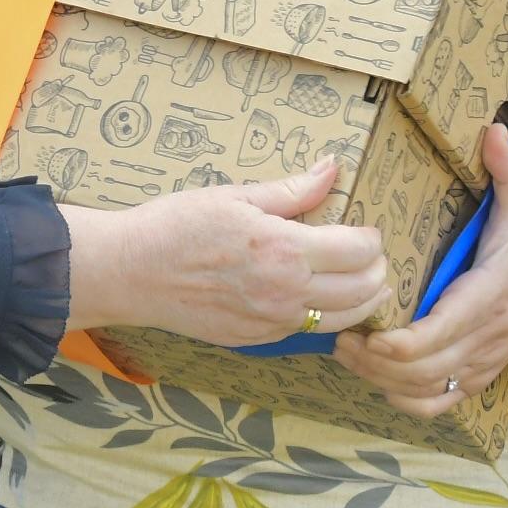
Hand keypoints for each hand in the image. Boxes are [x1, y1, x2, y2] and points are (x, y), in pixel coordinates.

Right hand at [58, 156, 390, 348]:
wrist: (130, 273)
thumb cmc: (175, 226)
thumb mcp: (234, 195)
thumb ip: (291, 190)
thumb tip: (332, 168)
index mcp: (285, 250)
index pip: (360, 250)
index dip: (372, 238)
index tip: (366, 228)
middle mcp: (286, 293)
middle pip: (363, 289)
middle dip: (377, 269)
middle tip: (370, 254)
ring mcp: (273, 322)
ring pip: (344, 320)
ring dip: (361, 300)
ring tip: (362, 281)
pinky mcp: (257, 340)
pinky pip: (308, 332)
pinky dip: (326, 318)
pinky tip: (319, 300)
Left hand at [332, 123, 507, 418]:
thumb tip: (494, 129)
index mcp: (488, 296)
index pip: (441, 333)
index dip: (400, 343)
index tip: (366, 332)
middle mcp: (484, 337)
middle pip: (424, 369)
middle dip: (376, 362)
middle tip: (339, 336)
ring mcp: (480, 364)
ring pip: (427, 391)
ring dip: (382, 381)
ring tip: (347, 354)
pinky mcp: (476, 380)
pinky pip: (440, 405)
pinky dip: (407, 402)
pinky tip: (379, 382)